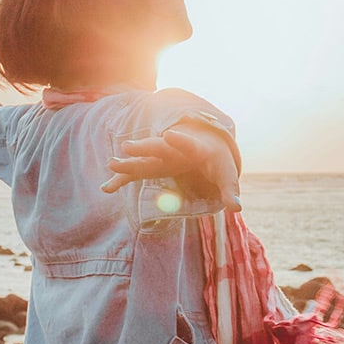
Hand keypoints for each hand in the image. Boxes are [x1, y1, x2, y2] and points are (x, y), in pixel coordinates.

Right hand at [102, 128, 241, 212]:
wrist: (206, 144)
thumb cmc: (217, 161)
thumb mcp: (227, 174)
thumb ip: (230, 191)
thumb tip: (236, 208)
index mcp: (195, 149)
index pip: (188, 144)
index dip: (180, 140)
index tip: (169, 135)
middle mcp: (175, 150)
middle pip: (158, 147)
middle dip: (143, 147)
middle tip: (126, 146)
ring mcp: (162, 157)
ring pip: (143, 158)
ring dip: (128, 162)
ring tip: (111, 164)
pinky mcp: (154, 166)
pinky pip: (136, 173)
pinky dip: (122, 179)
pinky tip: (107, 188)